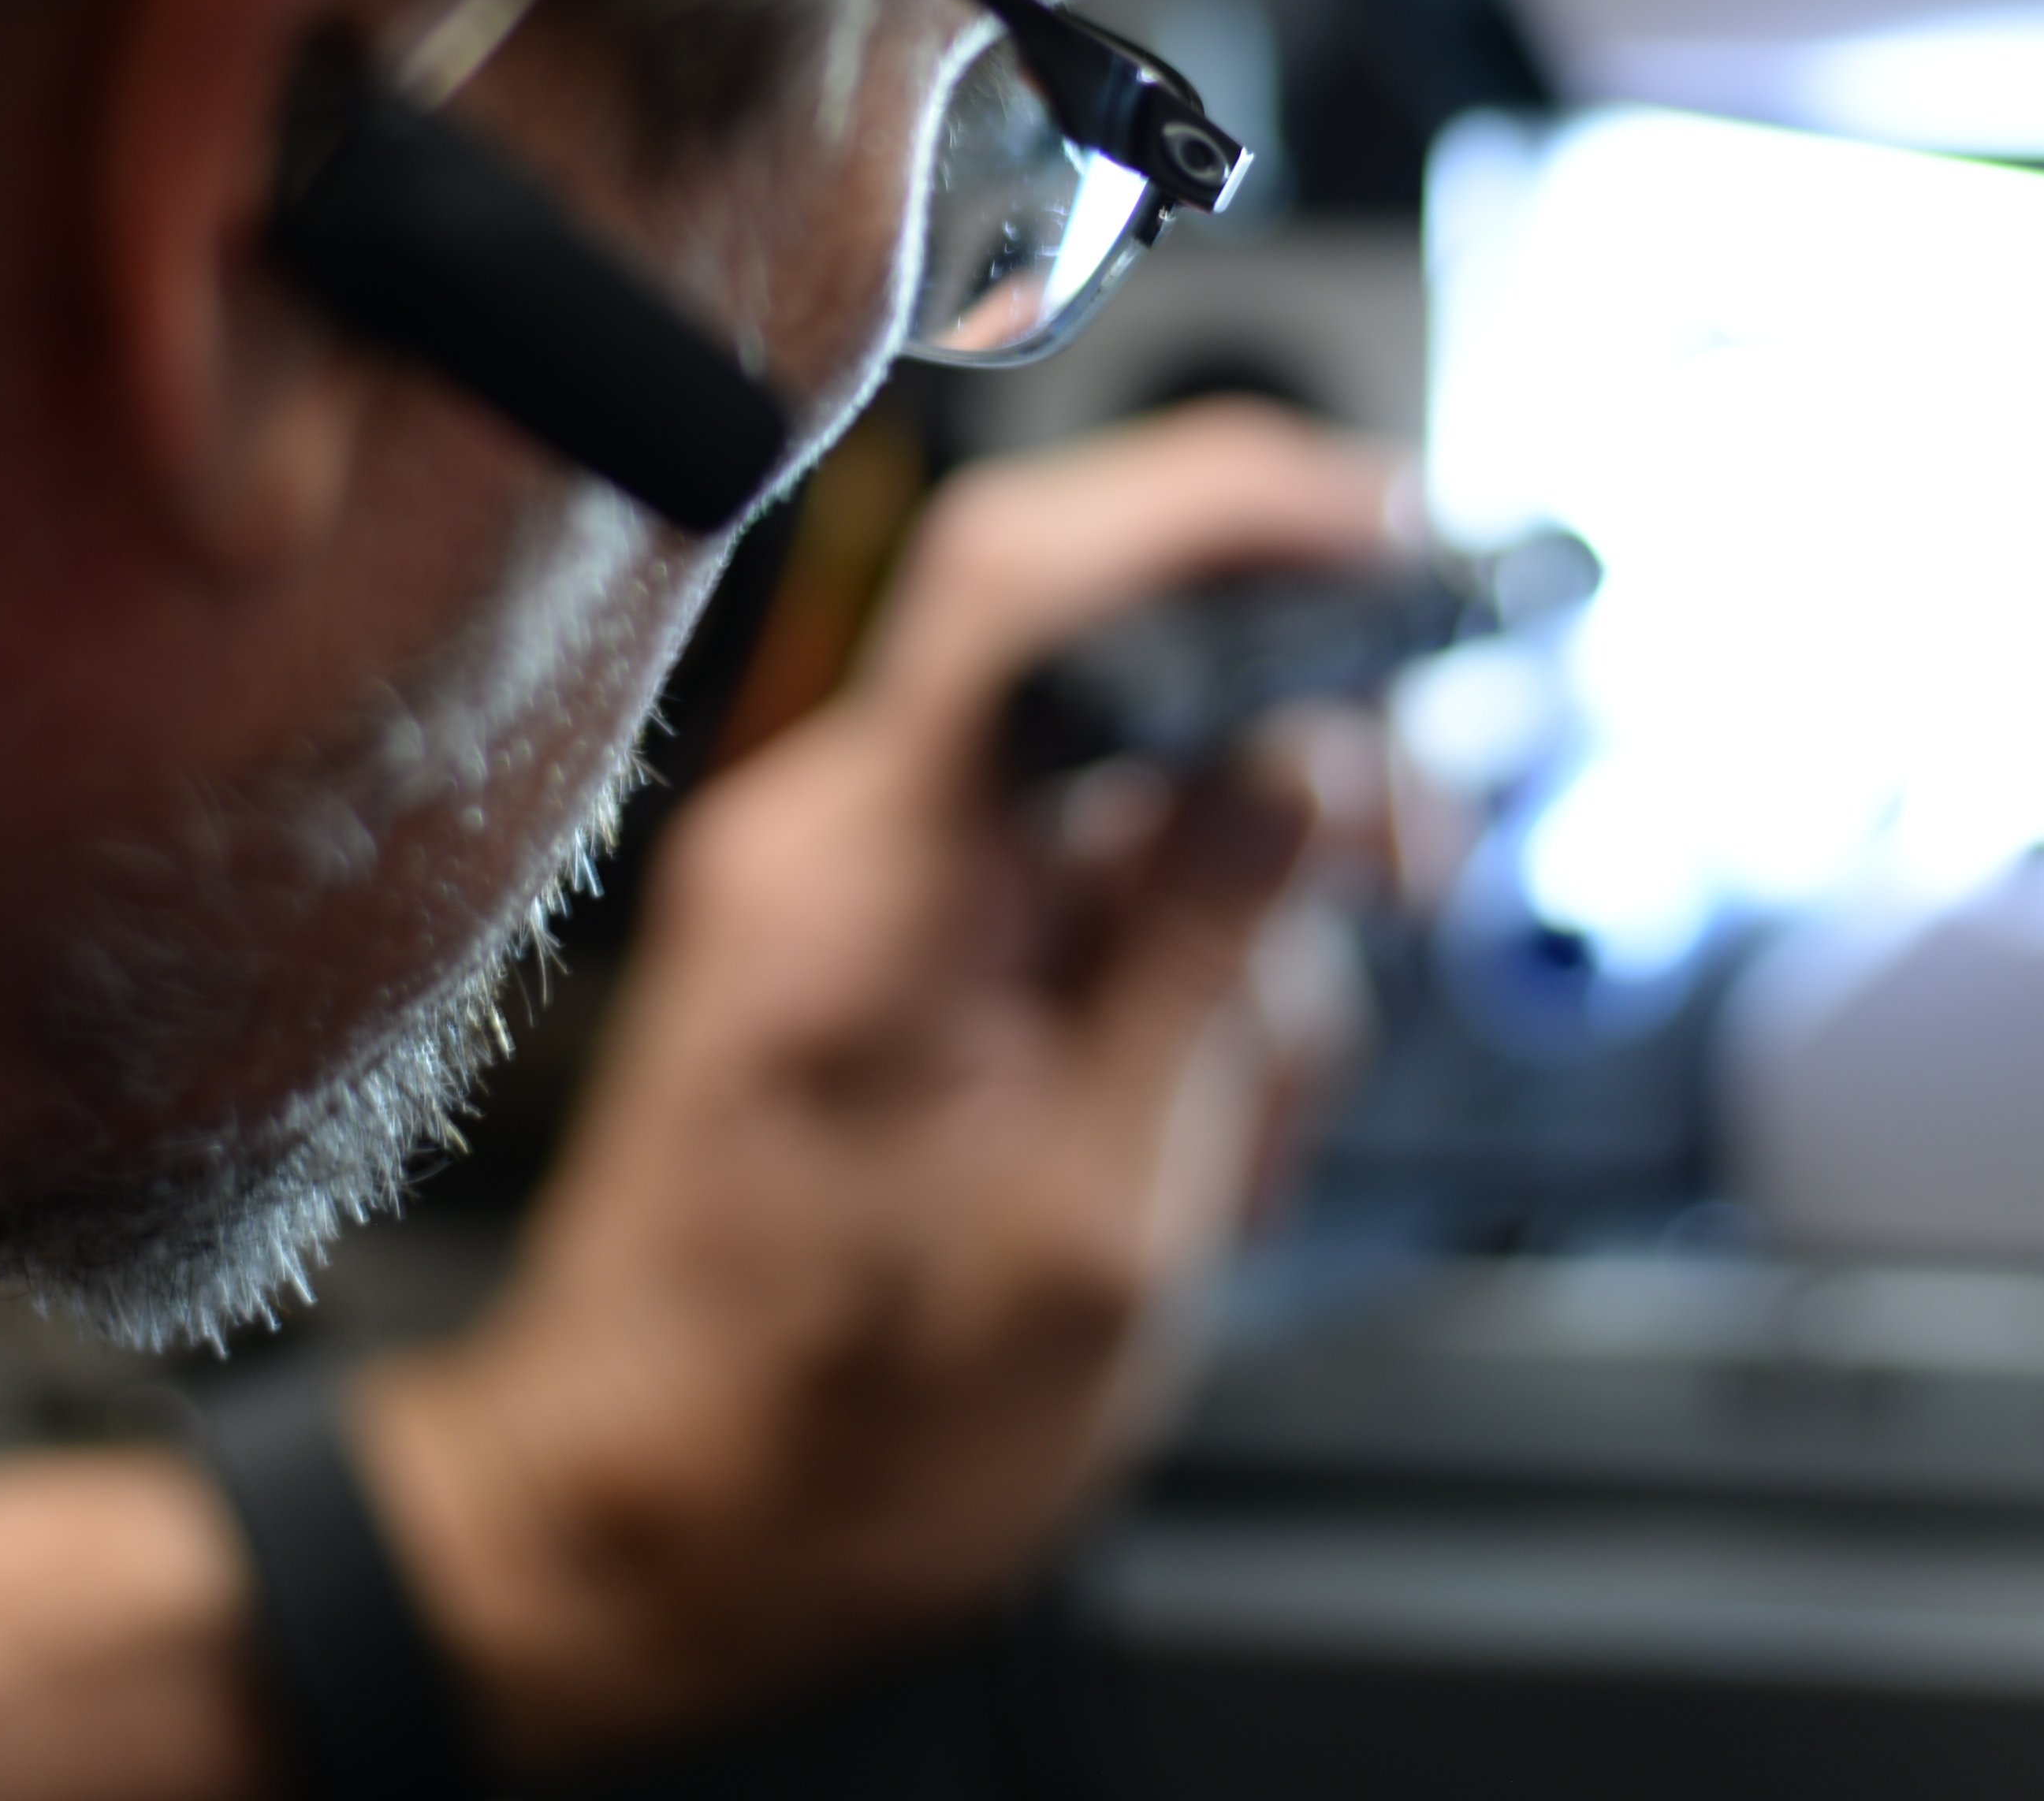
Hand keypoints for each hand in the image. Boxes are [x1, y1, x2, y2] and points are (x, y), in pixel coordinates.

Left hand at [348, 400, 1403, 1771]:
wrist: (635, 1539)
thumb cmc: (831, 1442)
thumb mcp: (1095, 1234)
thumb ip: (1211, 975)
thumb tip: (1311, 763)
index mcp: (866, 889)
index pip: (1028, 573)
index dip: (1226, 504)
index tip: (1386, 531)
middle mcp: (829, 842)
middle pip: (1115, 679)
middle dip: (1290, 788)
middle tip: (1408, 893)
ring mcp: (839, 889)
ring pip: (1120, 807)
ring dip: (1233, 947)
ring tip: (1229, 1155)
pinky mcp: (863, 947)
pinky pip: (1060, 896)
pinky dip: (1159, 998)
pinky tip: (1170, 1147)